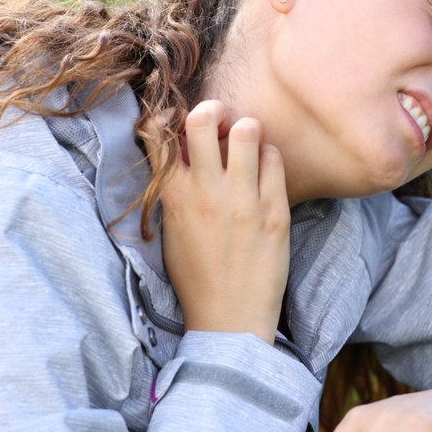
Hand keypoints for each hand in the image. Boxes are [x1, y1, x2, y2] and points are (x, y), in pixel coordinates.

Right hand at [151, 100, 289, 343]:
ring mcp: (242, 201)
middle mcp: (206, 192)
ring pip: (246, 130)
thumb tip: (185, 148)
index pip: (157, 135)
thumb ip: (176, 188)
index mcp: (173, 197)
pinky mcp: (274, 212)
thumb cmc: (197, 276)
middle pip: (203, 118)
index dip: (166, 118)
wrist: (230, 319)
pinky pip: (274, 159)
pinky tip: (264, 173)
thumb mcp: (172, 229)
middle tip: (221, 124)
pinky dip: (269, 157)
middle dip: (213, 111)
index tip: (178, 121)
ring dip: (246, 131)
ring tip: (247, 147)